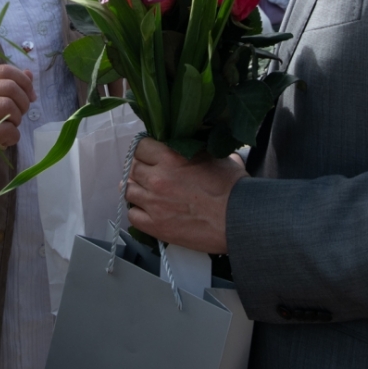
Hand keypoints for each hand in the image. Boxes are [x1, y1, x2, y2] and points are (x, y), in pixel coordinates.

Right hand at [0, 65, 35, 177]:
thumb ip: (8, 88)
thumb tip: (29, 74)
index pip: (2, 70)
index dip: (22, 79)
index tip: (30, 94)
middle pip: (8, 86)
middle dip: (23, 100)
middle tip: (21, 113)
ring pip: (8, 106)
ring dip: (17, 118)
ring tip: (11, 127)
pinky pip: (6, 129)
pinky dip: (13, 136)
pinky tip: (6, 140)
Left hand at [125, 139, 247, 253]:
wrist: (239, 220)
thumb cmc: (234, 189)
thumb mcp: (218, 158)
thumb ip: (202, 149)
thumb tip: (203, 142)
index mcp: (171, 157)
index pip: (141, 147)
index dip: (146, 151)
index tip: (152, 156)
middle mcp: (157, 178)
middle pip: (132, 168)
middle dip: (141, 170)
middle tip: (151, 175)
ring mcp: (154, 203)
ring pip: (128, 190)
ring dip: (136, 190)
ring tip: (147, 193)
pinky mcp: (155, 226)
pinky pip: (132, 215)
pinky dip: (138, 212)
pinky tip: (149, 211)